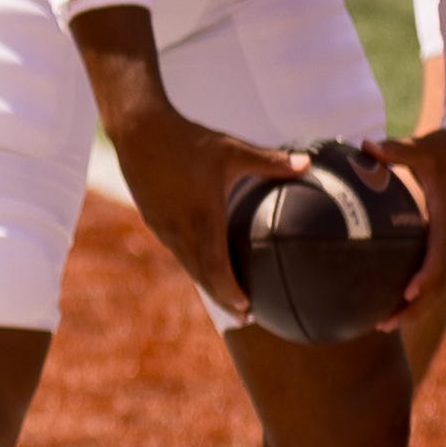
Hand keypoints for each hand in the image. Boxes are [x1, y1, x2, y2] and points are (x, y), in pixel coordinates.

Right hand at [104, 93, 308, 315]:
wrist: (138, 130)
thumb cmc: (188, 139)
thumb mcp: (233, 150)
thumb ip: (271, 162)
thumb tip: (308, 164)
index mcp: (202, 218)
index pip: (216, 269)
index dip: (230, 293)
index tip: (247, 310)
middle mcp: (179, 229)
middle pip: (202, 275)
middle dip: (223, 299)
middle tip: (245, 316)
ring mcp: (163, 225)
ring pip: (187, 262)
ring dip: (207, 281)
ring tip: (226, 295)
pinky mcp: (153, 218)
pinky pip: (176, 248)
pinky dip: (193, 261)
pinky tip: (203, 260)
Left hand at [374, 129, 445, 313]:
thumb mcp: (424, 147)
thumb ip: (397, 149)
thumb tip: (366, 145)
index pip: (439, 256)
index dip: (425, 276)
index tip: (406, 293)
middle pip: (437, 282)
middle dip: (414, 306)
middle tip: (383, 324)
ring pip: (436, 282)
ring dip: (414, 305)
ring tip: (383, 324)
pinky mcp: (443, 239)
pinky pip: (431, 271)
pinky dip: (415, 290)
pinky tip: (389, 300)